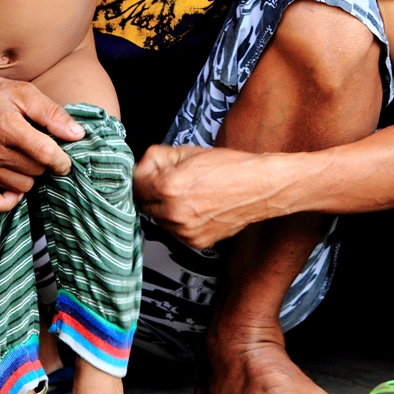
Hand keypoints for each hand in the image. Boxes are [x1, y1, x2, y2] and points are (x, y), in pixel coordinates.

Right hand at [0, 60, 84, 212]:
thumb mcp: (26, 93)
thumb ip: (53, 114)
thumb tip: (77, 134)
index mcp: (6, 127)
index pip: (45, 154)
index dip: (62, 159)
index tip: (65, 158)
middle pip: (36, 171)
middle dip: (45, 162)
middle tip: (39, 148)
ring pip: (22, 187)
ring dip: (29, 175)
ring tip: (23, 157)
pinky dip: (6, 199)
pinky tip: (13, 182)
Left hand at [134, 144, 273, 248]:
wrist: (258, 186)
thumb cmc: (228, 167)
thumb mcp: (188, 152)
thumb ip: (158, 157)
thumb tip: (141, 166)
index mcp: (169, 187)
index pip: (135, 185)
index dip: (141, 176)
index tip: (147, 174)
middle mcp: (175, 212)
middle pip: (145, 204)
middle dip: (153, 193)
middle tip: (171, 182)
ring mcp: (185, 230)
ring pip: (160, 220)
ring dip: (165, 208)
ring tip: (188, 194)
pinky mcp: (196, 242)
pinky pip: (176, 231)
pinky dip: (180, 221)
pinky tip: (196, 207)